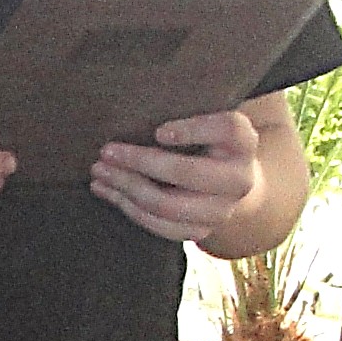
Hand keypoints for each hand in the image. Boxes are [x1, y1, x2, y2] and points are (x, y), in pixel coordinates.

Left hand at [92, 110, 265, 244]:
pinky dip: (126, 207)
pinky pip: (158, 225)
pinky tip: (105, 190)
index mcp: (243, 143)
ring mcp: (221, 210)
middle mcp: (239, 179)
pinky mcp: (200, 231)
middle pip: (188, 173)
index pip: (228, 130)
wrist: (228, 183)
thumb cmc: (206, 141)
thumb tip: (131, 109)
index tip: (158, 130)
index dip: (194, 129)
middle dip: (140, 161)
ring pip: (167, 204)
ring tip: (98, 171)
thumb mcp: (205, 119)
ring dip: (125, 187)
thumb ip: (184, 110)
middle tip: (106, 150)